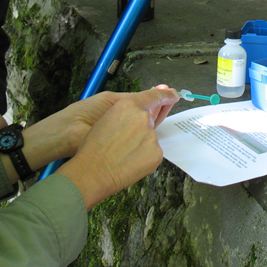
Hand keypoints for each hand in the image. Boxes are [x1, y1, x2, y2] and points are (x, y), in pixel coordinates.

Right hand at [56, 86, 178, 208]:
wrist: (92, 172)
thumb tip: (141, 112)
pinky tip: (129, 162)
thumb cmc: (93, 147)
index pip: (154, 96)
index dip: (166, 95)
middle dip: (140, 130)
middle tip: (123, 142)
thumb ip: (127, 112)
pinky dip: (144, 157)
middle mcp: (143, 117)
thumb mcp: (106, 118)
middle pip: (150, 120)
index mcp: (129, 105)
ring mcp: (151, 136)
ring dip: (141, 144)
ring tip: (122, 154)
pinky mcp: (156, 153)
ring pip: (150, 138)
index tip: (174, 94)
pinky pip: (153, 152)